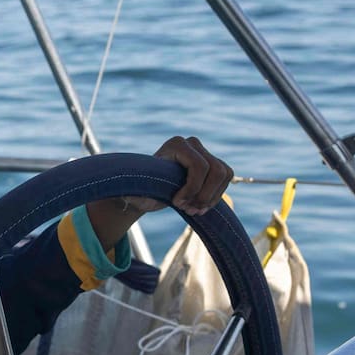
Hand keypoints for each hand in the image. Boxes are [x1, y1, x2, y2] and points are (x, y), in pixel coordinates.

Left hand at [85, 135, 233, 242]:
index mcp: (175, 145)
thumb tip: (127, 197)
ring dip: (211, 197)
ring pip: (225, 174)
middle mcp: (192, 143)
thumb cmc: (139, 192)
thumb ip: (132, 193)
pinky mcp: (213, 163)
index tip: (176, 204)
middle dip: (204, 195)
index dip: (193, 188)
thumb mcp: (134, 193)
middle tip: (188, 210)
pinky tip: (200, 206)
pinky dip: (217, 196)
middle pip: (217, 170)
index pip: (199, 166)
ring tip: (194, 210)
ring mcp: (204, 152)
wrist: (148, 191)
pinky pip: (227, 178)